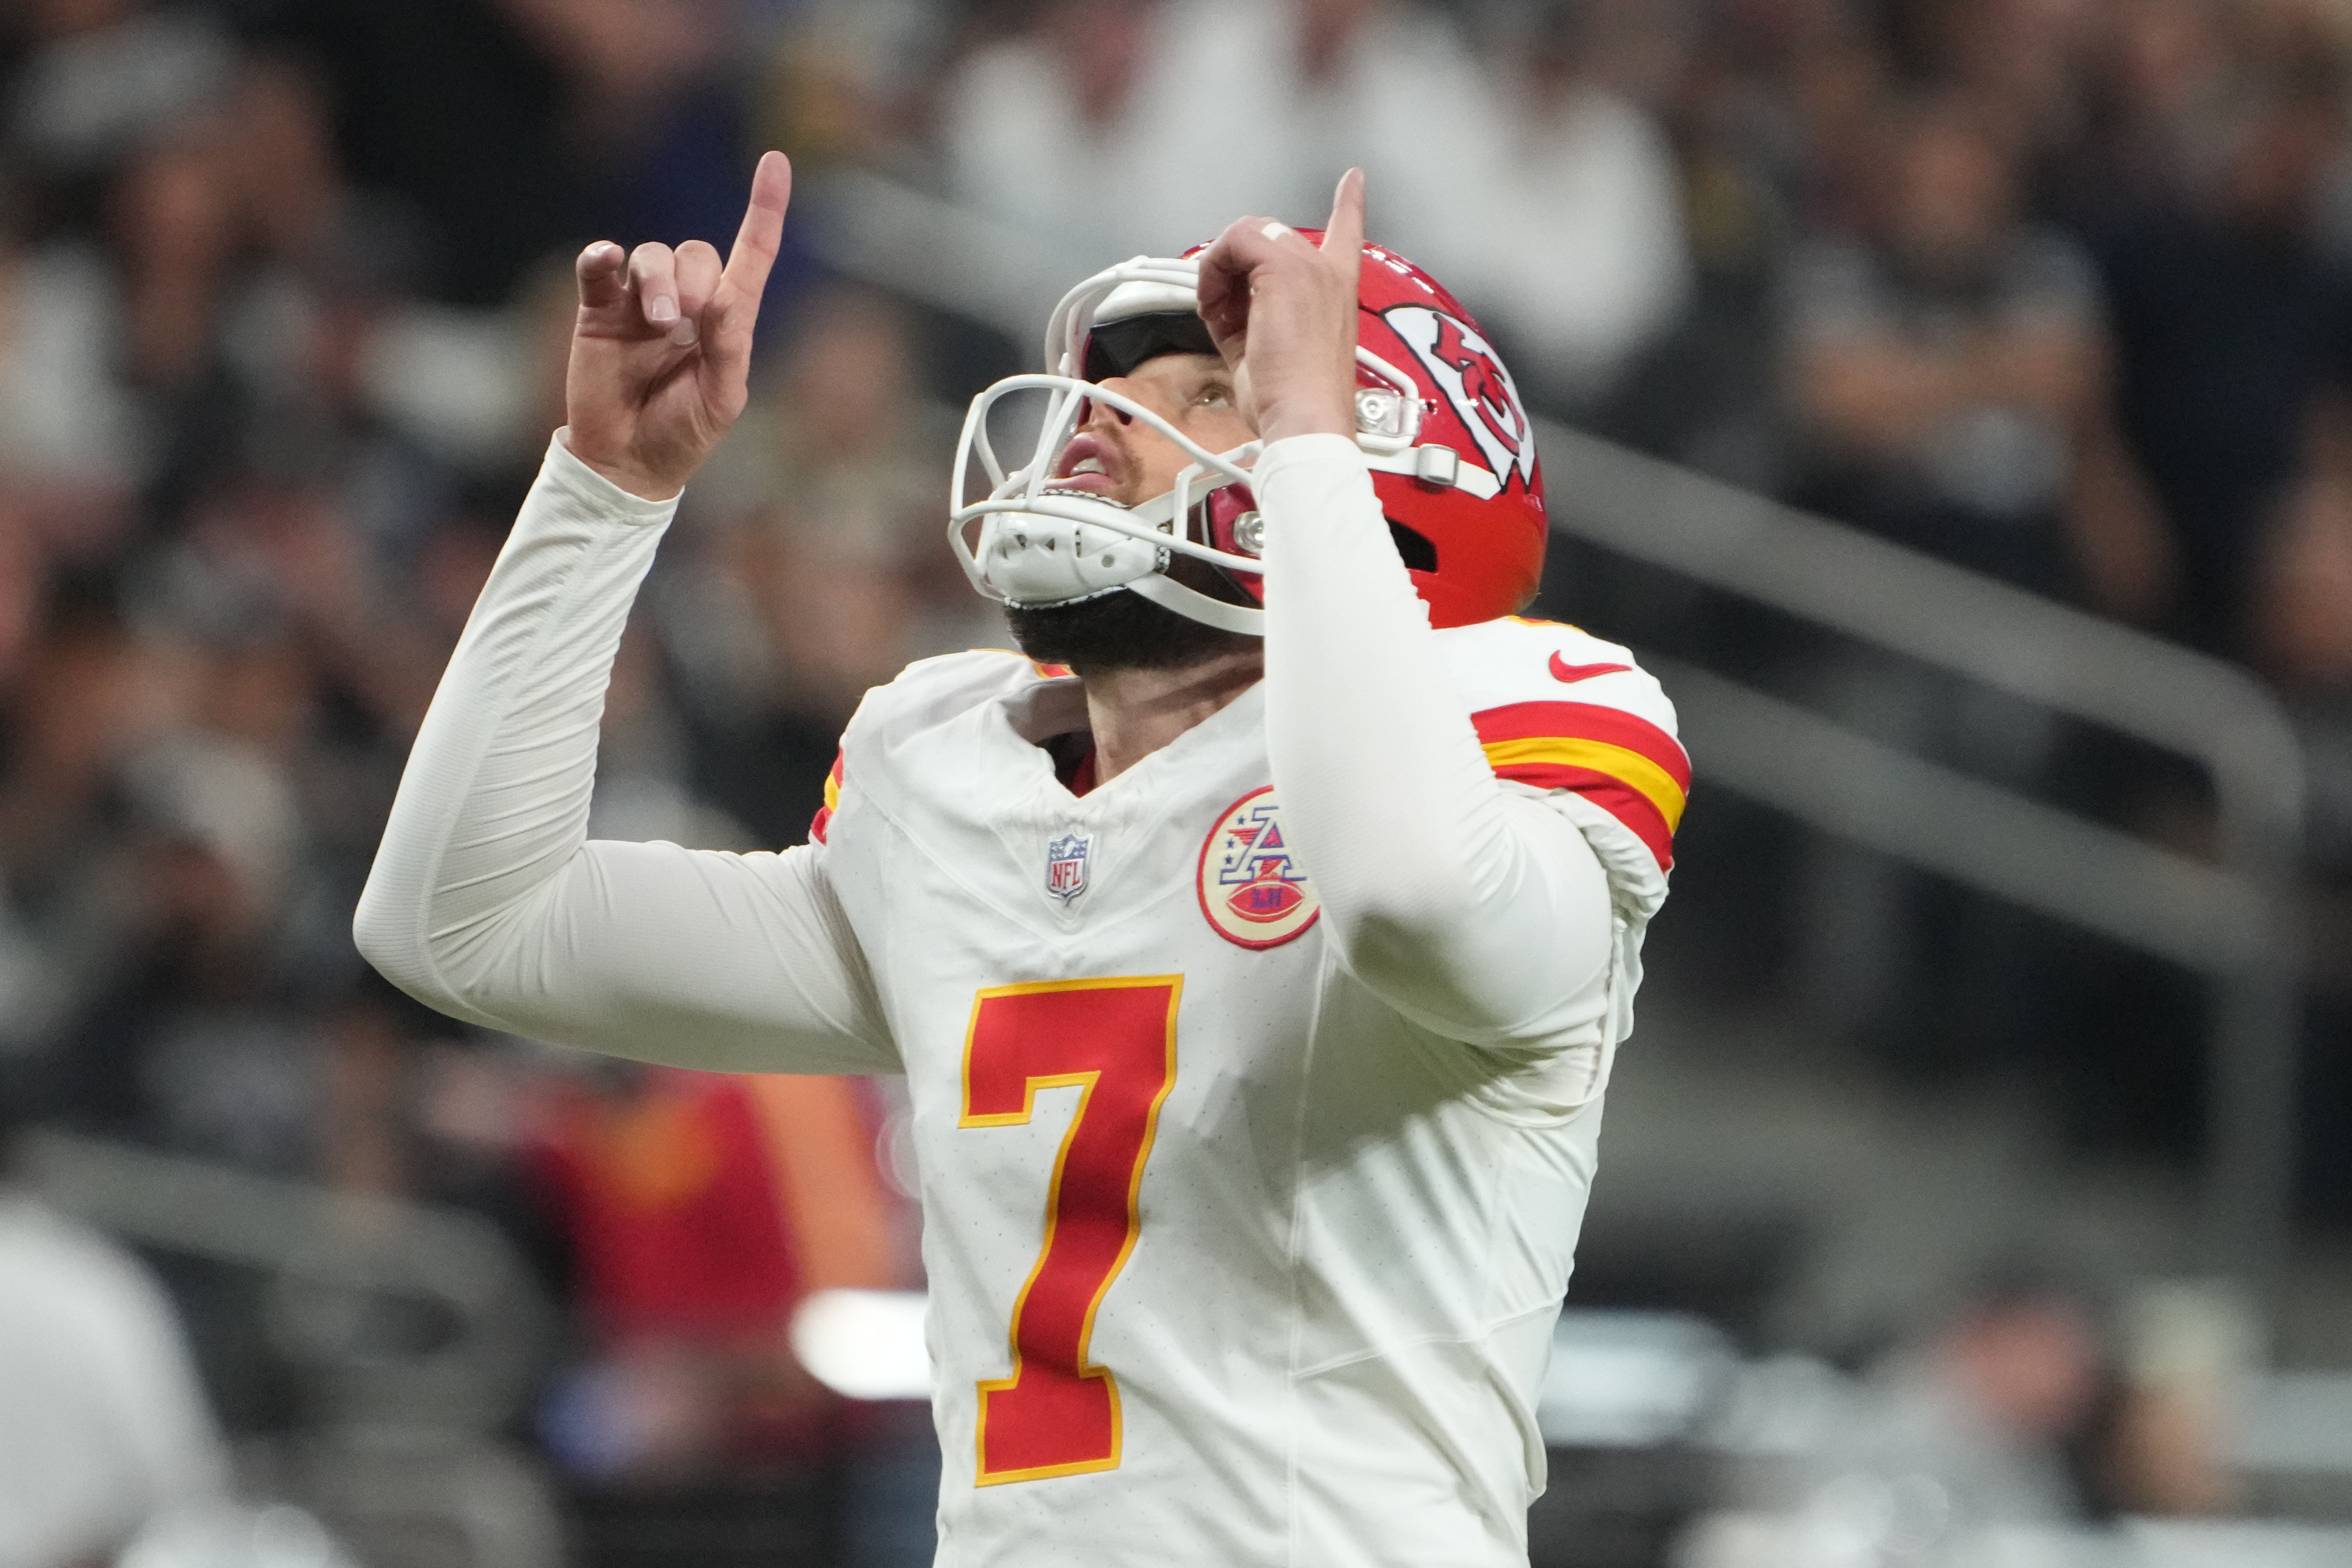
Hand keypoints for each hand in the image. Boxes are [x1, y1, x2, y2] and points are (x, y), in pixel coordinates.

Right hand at [563, 151, 791, 499]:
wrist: (627, 460)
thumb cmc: (683, 433)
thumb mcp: (720, 400)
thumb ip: (727, 348)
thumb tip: (724, 300)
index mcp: (725, 321)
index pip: (751, 254)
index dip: (764, 209)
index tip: (776, 161)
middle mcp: (684, 302)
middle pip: (695, 254)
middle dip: (695, 281)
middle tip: (683, 323)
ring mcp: (639, 303)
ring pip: (651, 256)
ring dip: (657, 280)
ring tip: (658, 322)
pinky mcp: (599, 310)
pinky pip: (598, 268)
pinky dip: (601, 258)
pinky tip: (605, 260)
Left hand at [1195, 168, 1364, 445]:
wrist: (1304, 419)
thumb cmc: (1290, 401)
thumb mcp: (1266, 352)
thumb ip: (1248, 316)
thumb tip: (1219, 300)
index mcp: (1337, 292)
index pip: (1347, 236)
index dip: (1350, 205)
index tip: (1354, 180)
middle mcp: (1328, 273)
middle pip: (1268, 237)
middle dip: (1233, 267)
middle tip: (1222, 312)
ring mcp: (1309, 267)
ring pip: (1247, 235)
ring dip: (1218, 271)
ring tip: (1217, 313)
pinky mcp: (1285, 269)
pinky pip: (1233, 244)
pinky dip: (1211, 272)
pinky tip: (1213, 305)